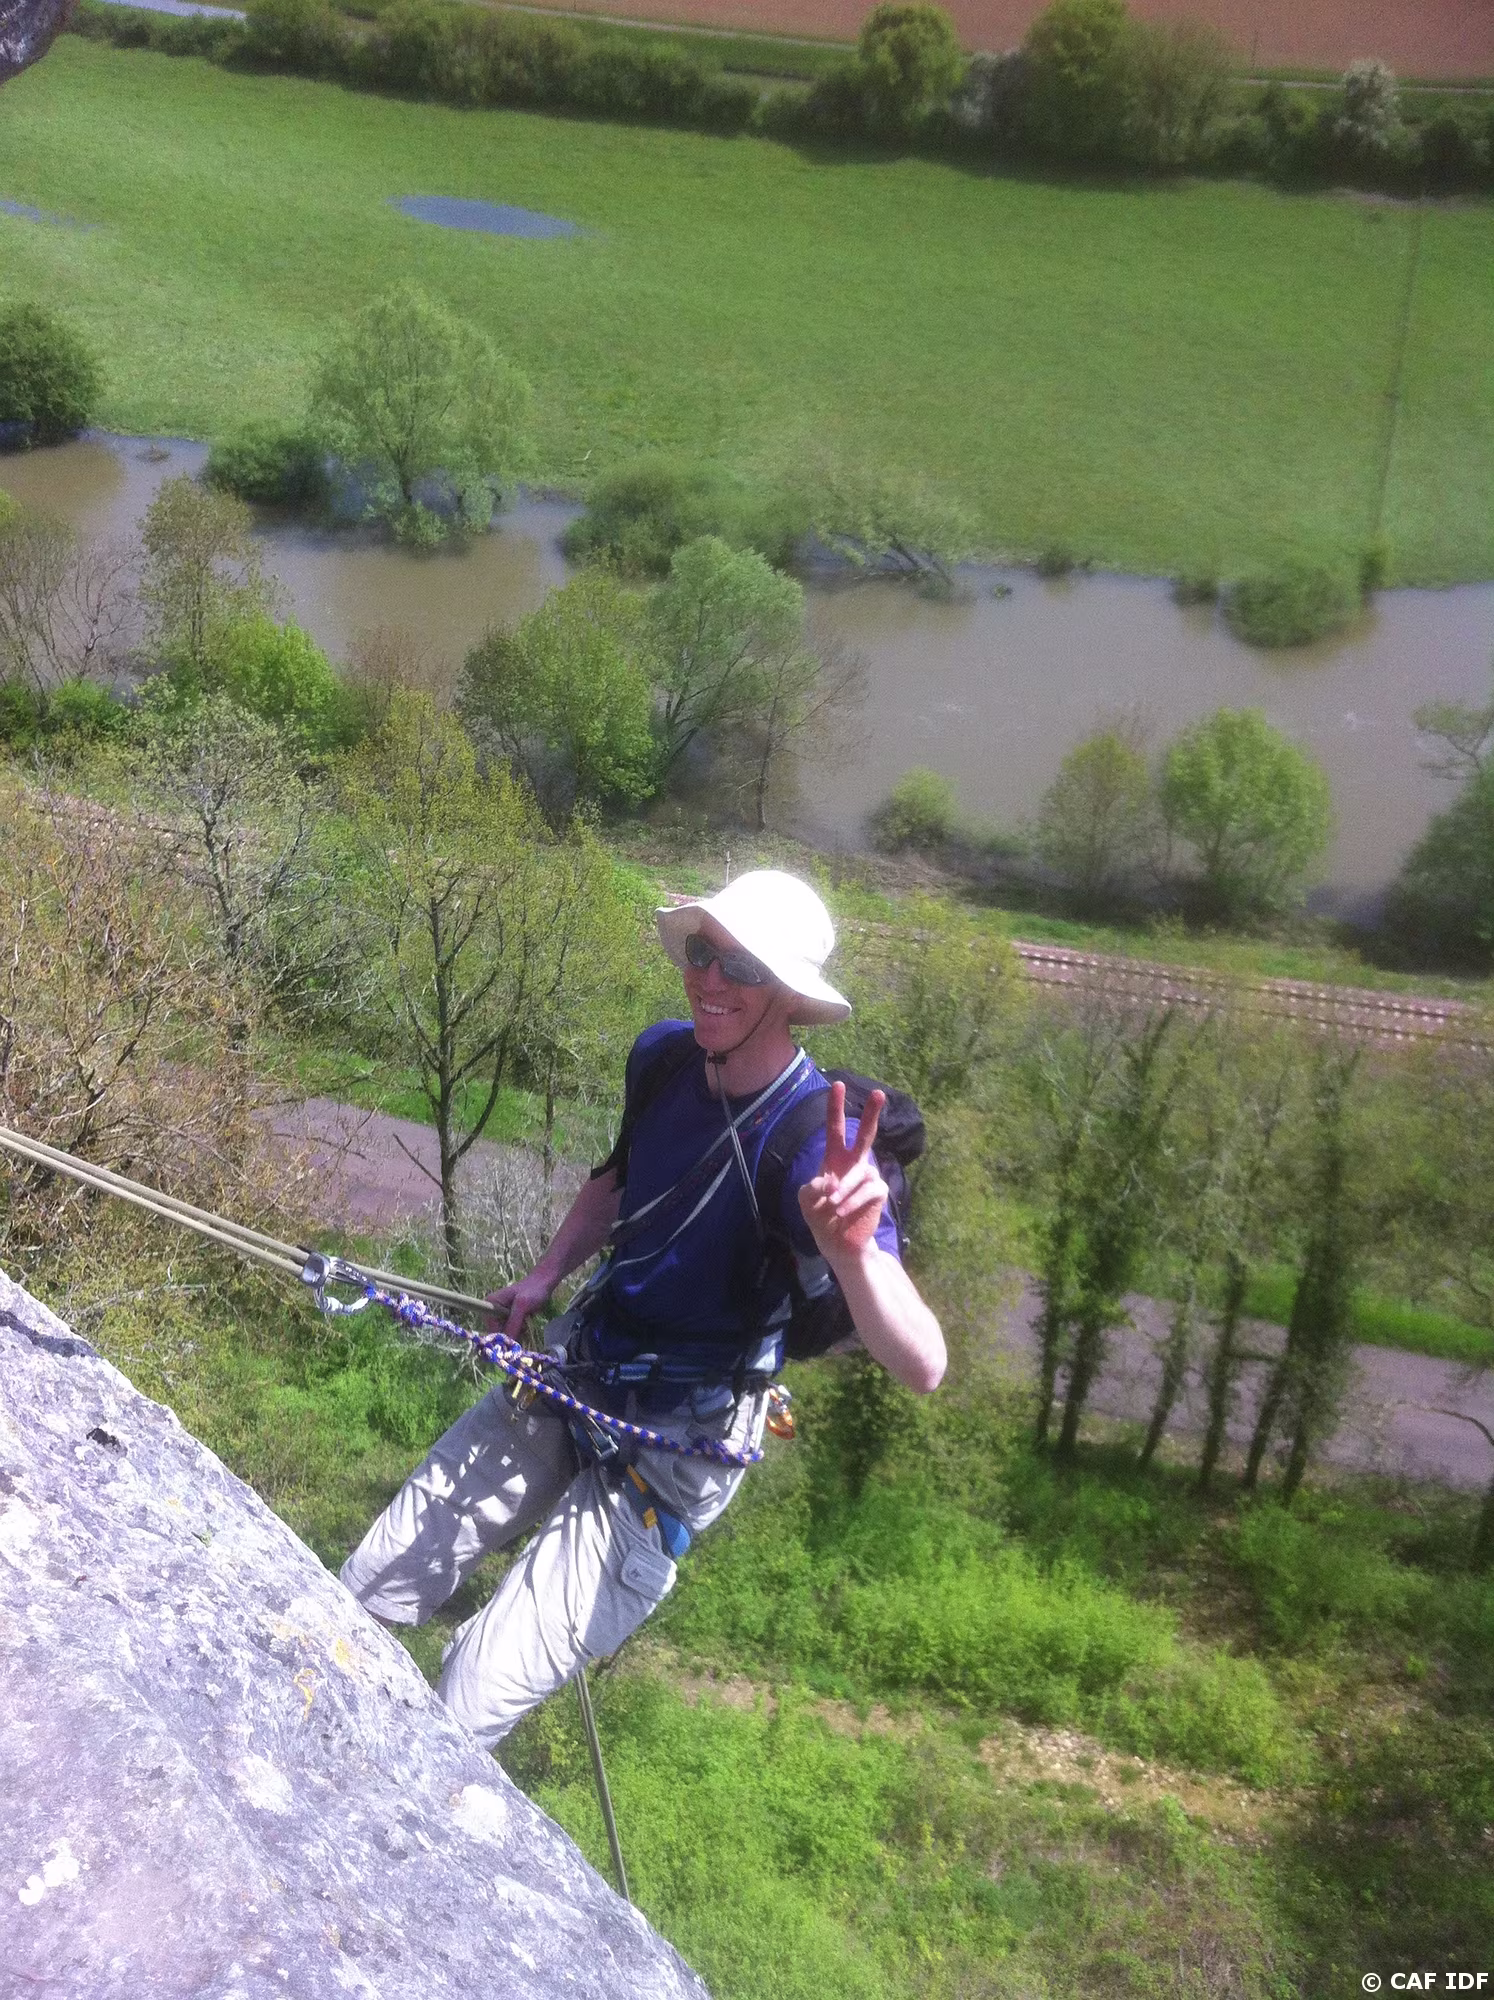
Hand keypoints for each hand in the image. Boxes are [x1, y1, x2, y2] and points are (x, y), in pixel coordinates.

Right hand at [485, 1271, 552, 1344]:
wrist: (544, 1283)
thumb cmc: (533, 1291)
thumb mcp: (522, 1306)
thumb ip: (513, 1323)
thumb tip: (507, 1342)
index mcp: (490, 1304)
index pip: (491, 1329)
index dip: (501, 1337)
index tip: (513, 1341)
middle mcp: (492, 1310)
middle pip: (497, 1333)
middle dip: (511, 1335)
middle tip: (524, 1327)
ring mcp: (500, 1315)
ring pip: (505, 1334)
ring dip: (516, 1334)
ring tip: (526, 1324)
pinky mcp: (508, 1318)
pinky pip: (510, 1331)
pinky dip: (519, 1332)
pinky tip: (526, 1324)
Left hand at [797, 1082, 888, 1269]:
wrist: (840, 1244)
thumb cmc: (822, 1218)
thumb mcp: (807, 1200)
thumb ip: (812, 1187)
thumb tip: (831, 1182)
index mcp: (835, 1159)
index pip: (835, 1129)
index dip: (835, 1107)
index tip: (838, 1085)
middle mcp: (855, 1164)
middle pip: (865, 1134)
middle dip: (871, 1114)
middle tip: (879, 1093)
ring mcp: (869, 1177)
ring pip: (859, 1173)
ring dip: (844, 1190)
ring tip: (832, 1206)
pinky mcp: (878, 1193)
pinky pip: (867, 1191)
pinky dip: (853, 1202)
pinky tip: (842, 1212)